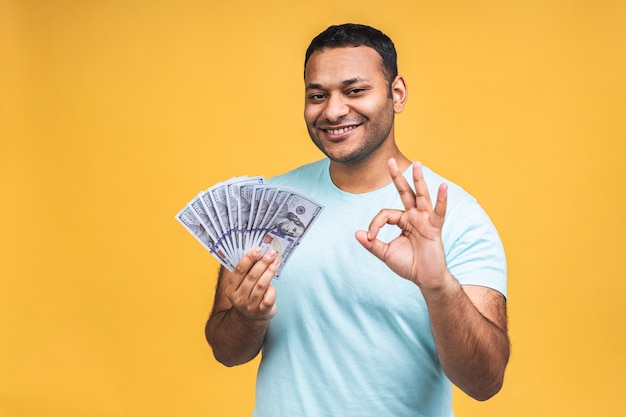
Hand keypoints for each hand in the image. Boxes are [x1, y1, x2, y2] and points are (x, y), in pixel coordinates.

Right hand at [221, 247, 278, 320]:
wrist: (252, 317)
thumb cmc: (248, 295)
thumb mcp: (242, 285)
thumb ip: (245, 271)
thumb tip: (256, 250)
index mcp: (230, 290)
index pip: (239, 271)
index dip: (248, 259)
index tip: (257, 249)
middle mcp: (238, 299)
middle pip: (251, 277)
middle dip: (262, 262)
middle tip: (270, 253)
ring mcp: (250, 306)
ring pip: (261, 285)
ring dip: (270, 271)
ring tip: (276, 261)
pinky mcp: (262, 311)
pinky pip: (269, 296)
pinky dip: (272, 288)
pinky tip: (274, 283)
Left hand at [355, 158, 449, 288]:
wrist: (425, 279)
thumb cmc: (408, 265)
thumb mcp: (385, 253)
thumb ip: (372, 244)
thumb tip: (357, 233)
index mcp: (402, 221)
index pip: (385, 214)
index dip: (375, 224)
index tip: (371, 237)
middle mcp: (414, 216)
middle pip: (404, 193)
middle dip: (397, 177)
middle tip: (389, 161)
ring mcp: (425, 220)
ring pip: (420, 196)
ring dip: (418, 180)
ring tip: (416, 164)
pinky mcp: (434, 228)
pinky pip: (439, 212)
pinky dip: (441, 200)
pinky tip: (443, 186)